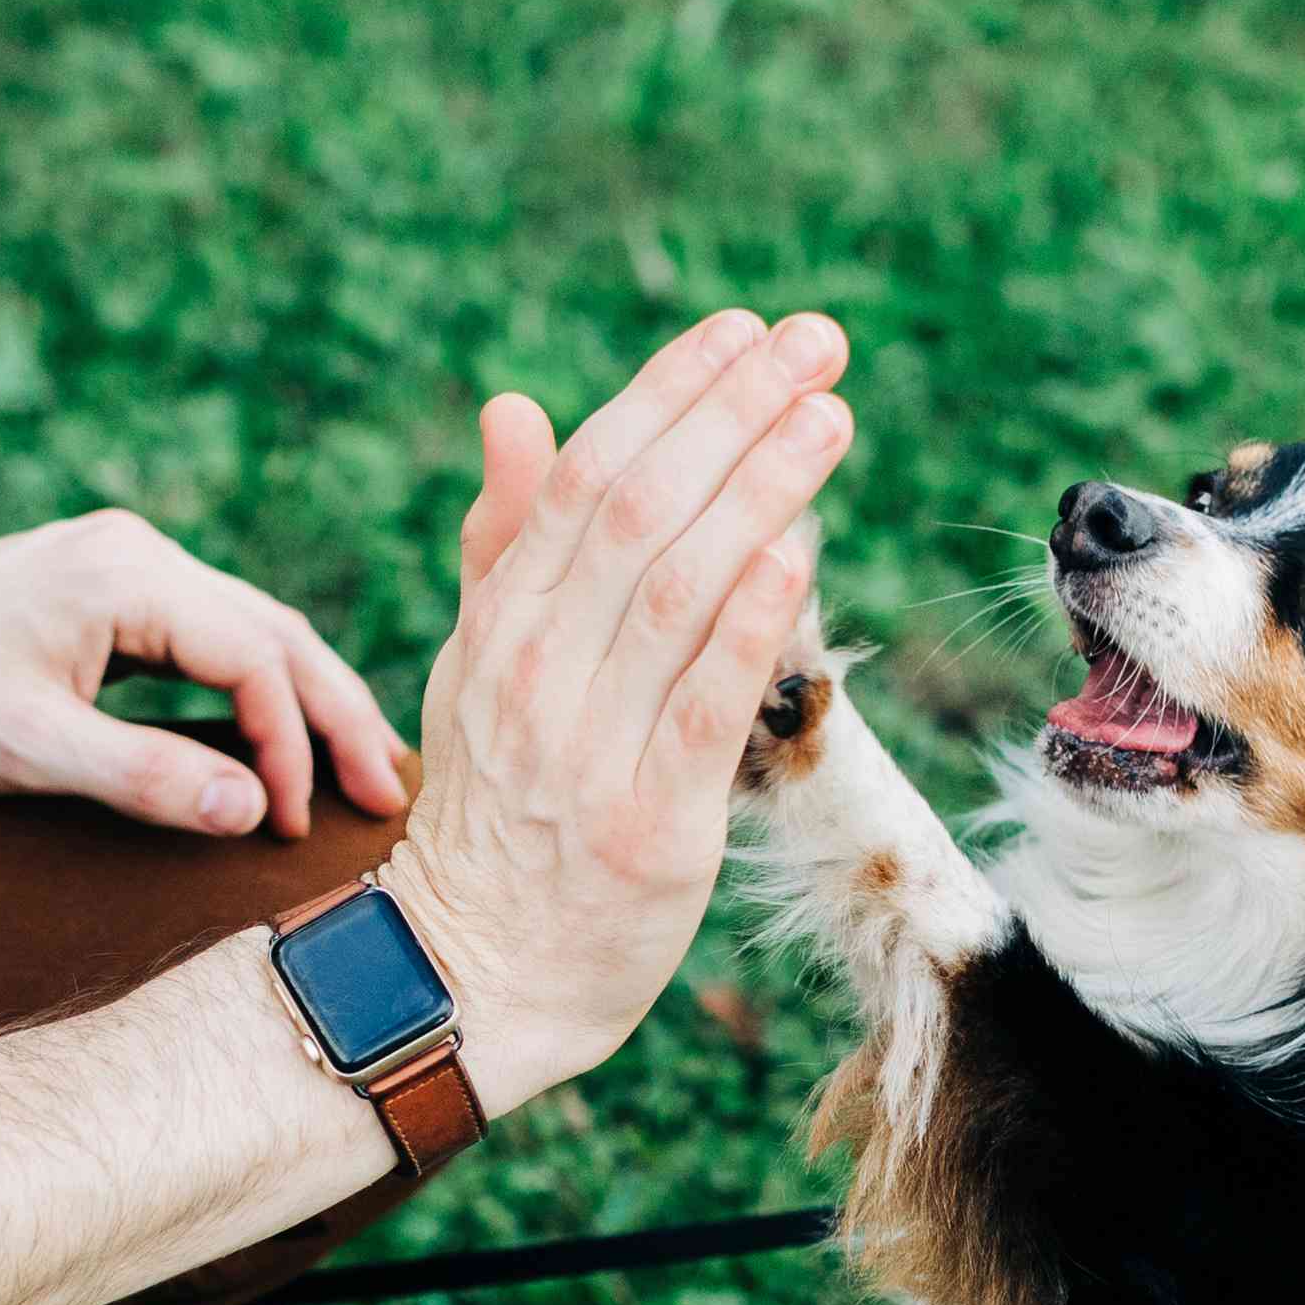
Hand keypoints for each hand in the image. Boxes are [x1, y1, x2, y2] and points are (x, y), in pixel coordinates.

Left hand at [0, 510, 412, 837]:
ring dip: (304, 702)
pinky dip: (256, 688)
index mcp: (127, 575)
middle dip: (336, 716)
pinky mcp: (105, 590)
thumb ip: (145, 777)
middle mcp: (137, 553)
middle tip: (386, 796)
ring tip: (356, 772)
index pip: (254, 658)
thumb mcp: (28, 751)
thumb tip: (253, 811)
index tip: (288, 826)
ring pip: (250, 630)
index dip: (290, 746)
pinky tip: (277, 736)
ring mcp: (123, 565)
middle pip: (274, 633)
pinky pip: (211, 636)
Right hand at [382, 312, 854, 1102]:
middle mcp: (537, 674)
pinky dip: (750, 618)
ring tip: (830, 416)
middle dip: (733, 414)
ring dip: (760, 490)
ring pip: (678, 591)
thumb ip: (504, 541)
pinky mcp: (652, 827)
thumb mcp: (475, 665)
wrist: (475, 972)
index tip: (742, 332)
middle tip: (818, 344)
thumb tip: (515, 408)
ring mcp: (591, 750)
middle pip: (637, 512)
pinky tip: (800, 547)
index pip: (581, 477)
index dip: (666, 394)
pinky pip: (705, 706)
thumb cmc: (493, 808)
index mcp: (499, 624)